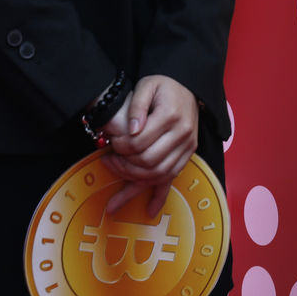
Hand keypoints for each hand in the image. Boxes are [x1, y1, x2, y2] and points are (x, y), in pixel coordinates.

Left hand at [100, 75, 198, 216]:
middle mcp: (183, 134)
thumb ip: (137, 106)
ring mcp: (187, 146)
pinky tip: (149, 210)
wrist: (188, 86)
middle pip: (148, 161)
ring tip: (116, 183)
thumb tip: (131, 130)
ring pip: (159, 174)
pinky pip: (173, 178)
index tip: (111, 143)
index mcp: (171, 116)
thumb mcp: (147, 85)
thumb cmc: (164, 85)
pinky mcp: (187, 154)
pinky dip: (161, 196)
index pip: (140, 142)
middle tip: (108, 161)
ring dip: (135, 181)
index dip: (120, 147)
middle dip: (124, 166)